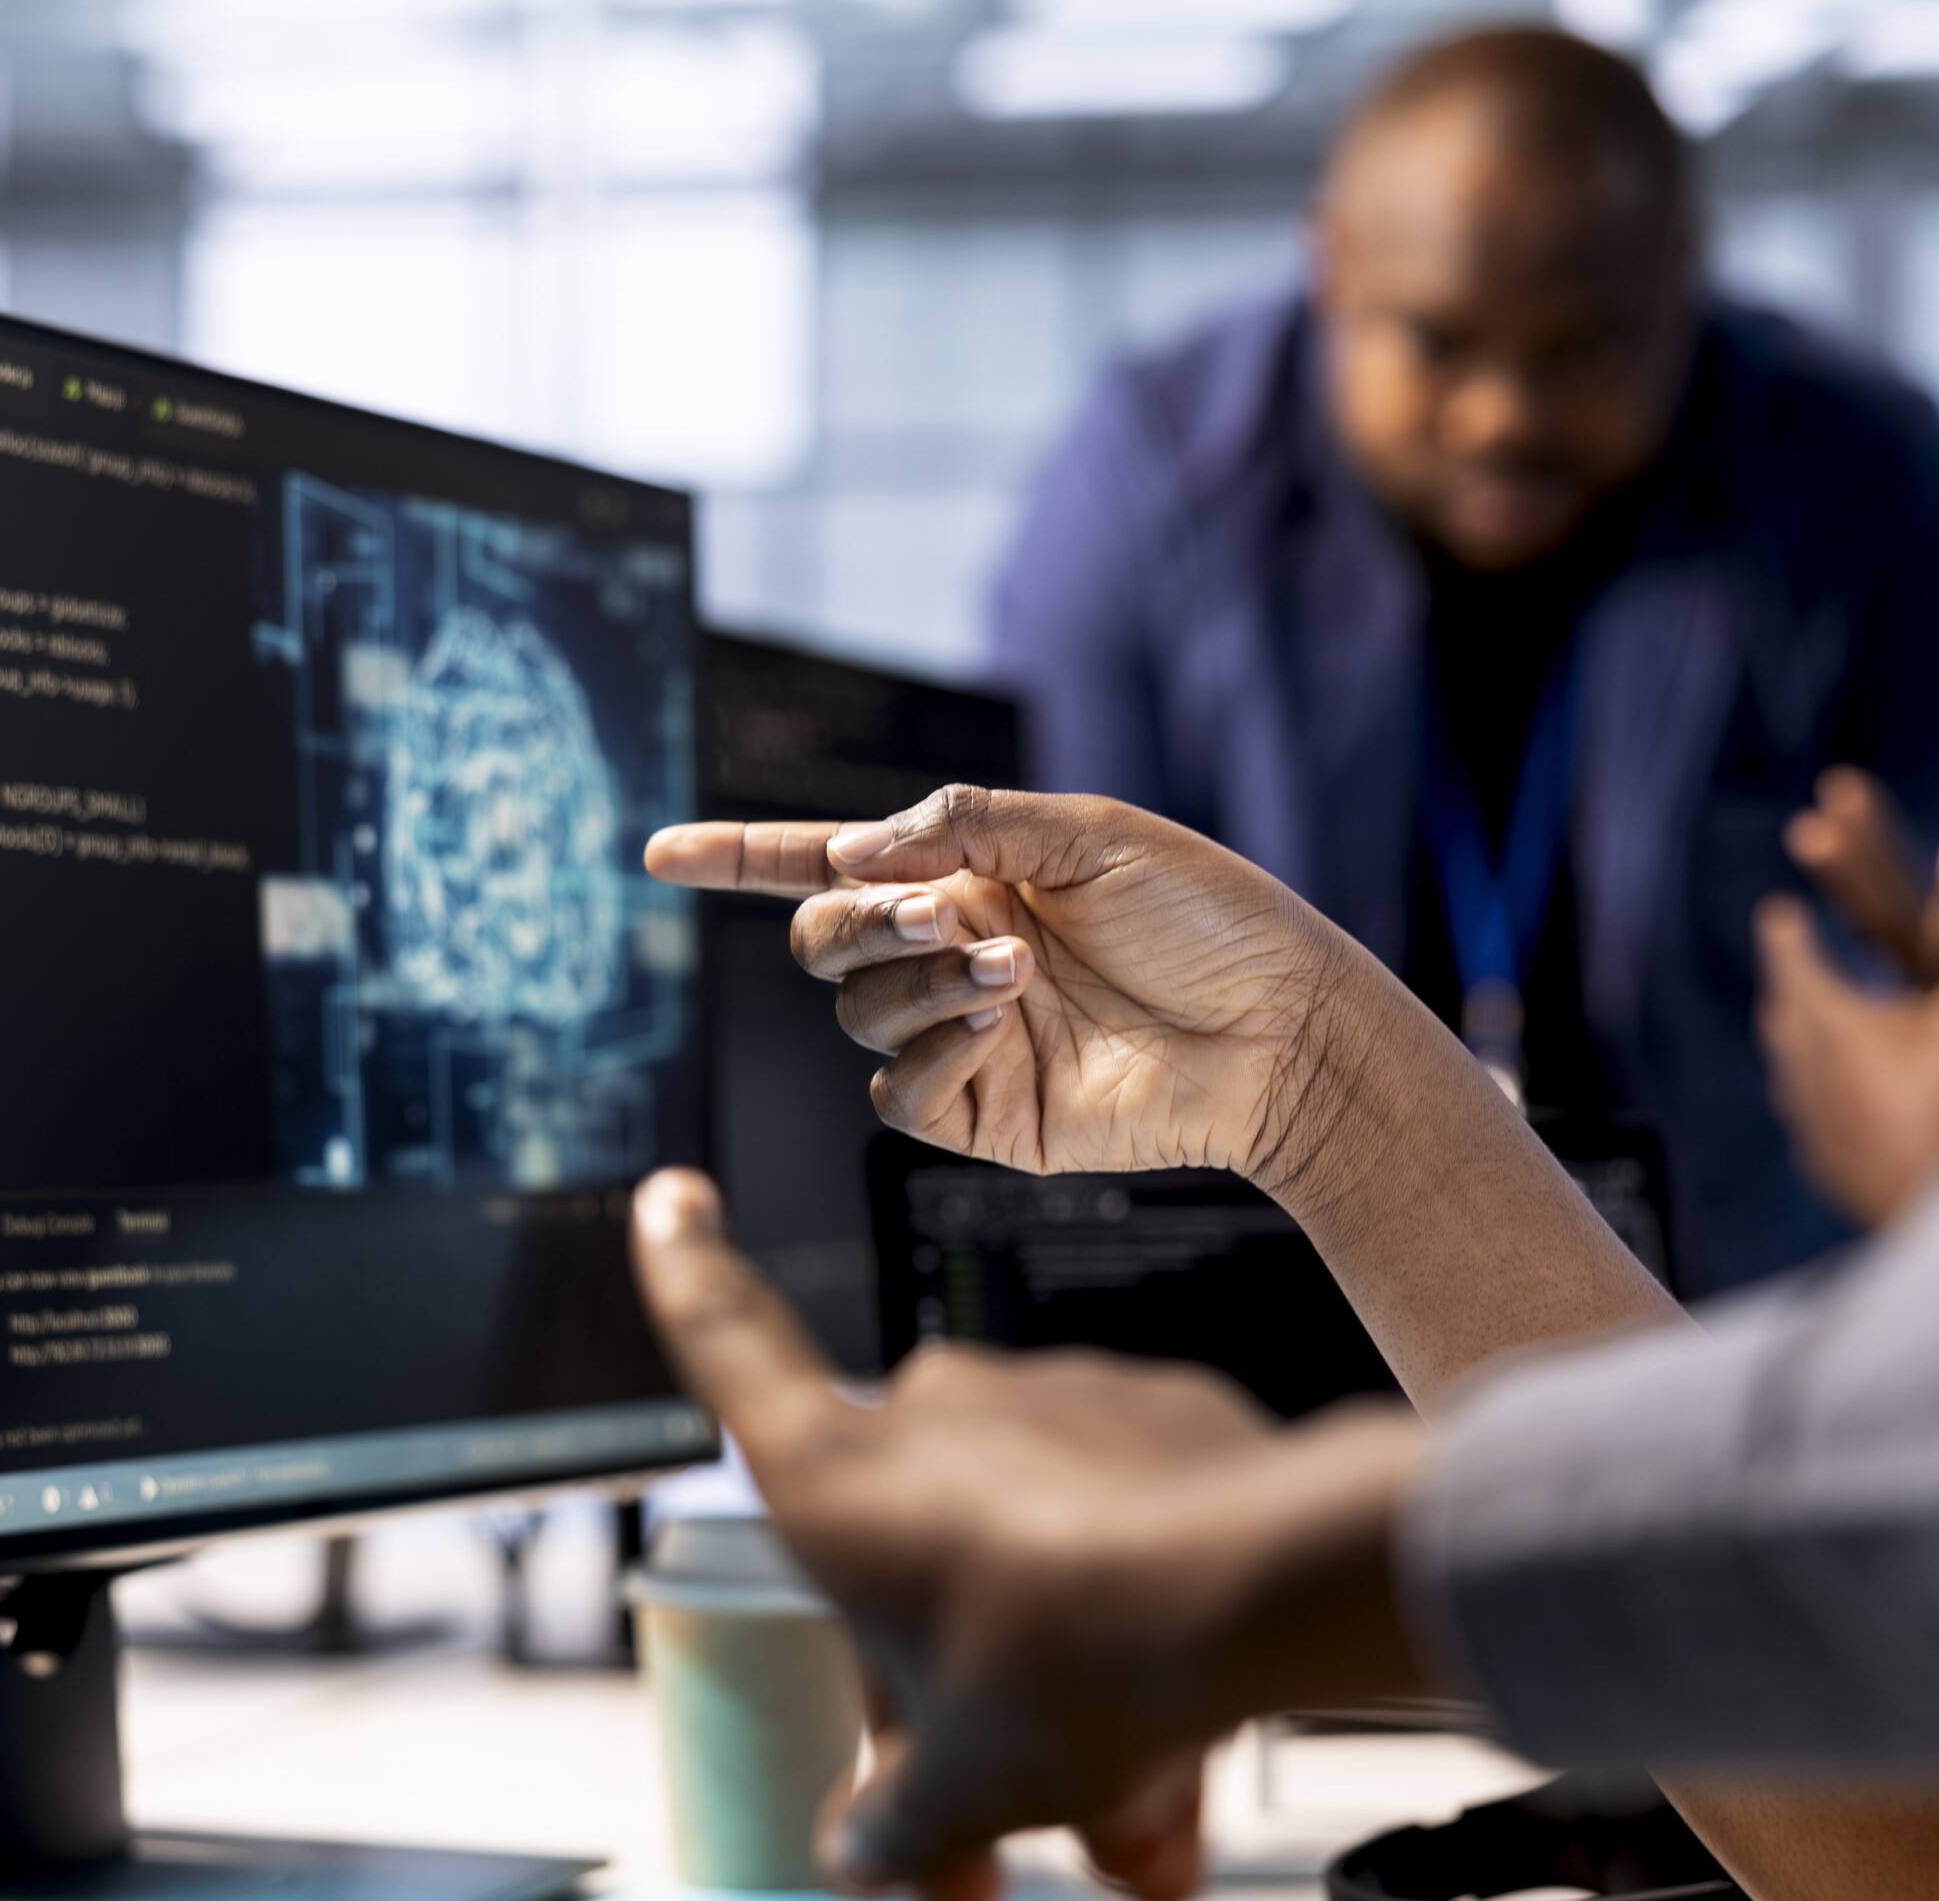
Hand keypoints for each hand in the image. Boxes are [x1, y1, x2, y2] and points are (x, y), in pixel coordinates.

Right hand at [626, 1169, 1429, 1900]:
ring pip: (1031, 1558)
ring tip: (1131, 1816)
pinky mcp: (1152, 1412)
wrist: (1260, 1590)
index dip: (687, 1271)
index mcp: (836, 1475)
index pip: (727, 1343)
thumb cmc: (1082, 1657)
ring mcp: (1047, 1398)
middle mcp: (930, 1410)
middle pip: (909, 1555)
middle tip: (989, 1834)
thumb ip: (895, 1821)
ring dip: (1065, 1684)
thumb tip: (865, 1854)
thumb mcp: (961, 1787)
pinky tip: (1188, 1708)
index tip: (672, 1199)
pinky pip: (1123, 1526)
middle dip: (949, 1700)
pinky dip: (1140, 1615)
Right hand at [643, 787, 1348, 1187]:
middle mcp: (950, 956)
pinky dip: (929, 1050)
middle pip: (822, 941)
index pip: (827, 863)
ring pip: (856, 1014)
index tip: (656, 853)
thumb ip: (966, 823)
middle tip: (943, 914)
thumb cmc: (1209, 919)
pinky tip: (1001, 1026)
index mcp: (967, 876)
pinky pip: (896, 1093)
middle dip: (858, 921)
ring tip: (1018, 971)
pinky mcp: (983, 1117)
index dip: (737, 856)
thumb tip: (855, 852)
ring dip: (919, 981)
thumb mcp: (1090, 832)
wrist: (1282, 1029)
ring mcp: (961, 1040)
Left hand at [1755, 876, 1938, 1230]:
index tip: (1778, 912)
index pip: (1791, 960)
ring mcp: (1805, 1119)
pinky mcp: (1819, 1160)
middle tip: (1792, 961)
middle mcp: (1802, 1069)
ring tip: (1805, 1022)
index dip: (1785, 933)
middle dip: (1789, 982)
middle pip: (1782, 1012)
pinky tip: (1830, 1098)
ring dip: (1796, 1037)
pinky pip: (1805, 1111)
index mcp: (1828, 1024)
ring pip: (1787, 1065)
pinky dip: (1813, 1089)